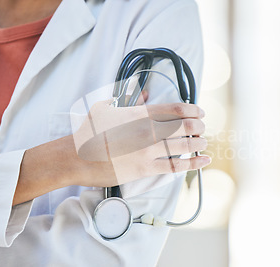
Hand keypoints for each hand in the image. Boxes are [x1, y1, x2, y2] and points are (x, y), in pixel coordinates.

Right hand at [14, 97, 210, 205]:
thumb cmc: (89, 131)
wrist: (75, 157)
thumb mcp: (106, 107)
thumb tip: (146, 93)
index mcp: (140, 114)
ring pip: (184, 146)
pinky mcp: (145, 169)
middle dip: (199, 127)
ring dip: (198, 144)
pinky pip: (175, 167)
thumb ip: (130, 99)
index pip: (176, 109)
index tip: (201, 113)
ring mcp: (148, 151)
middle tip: (202, 128)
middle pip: (185, 127)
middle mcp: (147, 131)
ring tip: (204, 143)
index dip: (194, 110)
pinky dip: (193, 164)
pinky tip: (203, 161)